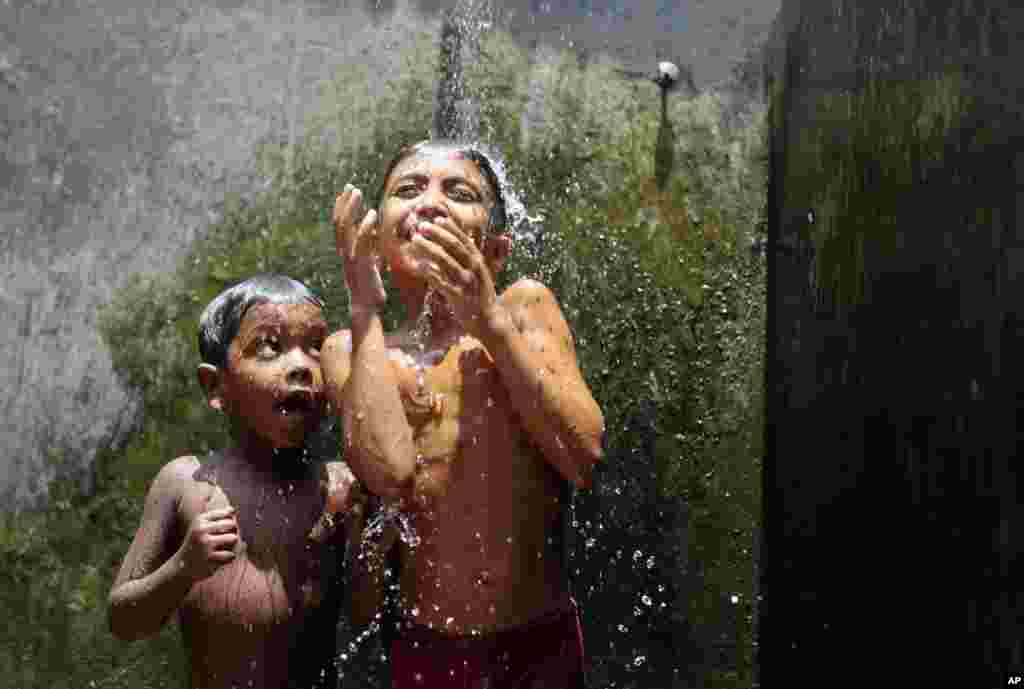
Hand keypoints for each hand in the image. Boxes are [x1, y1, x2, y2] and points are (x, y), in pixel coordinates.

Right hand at [177, 506, 238, 582]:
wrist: (182, 565)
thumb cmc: (197, 543)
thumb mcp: (201, 526)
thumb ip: (216, 517)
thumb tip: (232, 509)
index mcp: (199, 520)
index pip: (227, 513)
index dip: (231, 520)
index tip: (226, 527)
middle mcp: (201, 530)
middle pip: (232, 524)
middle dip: (234, 531)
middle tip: (228, 538)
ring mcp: (205, 544)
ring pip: (233, 538)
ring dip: (233, 544)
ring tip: (226, 547)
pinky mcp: (210, 557)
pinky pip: (231, 554)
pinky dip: (229, 556)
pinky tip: (222, 557)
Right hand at [334, 185, 384, 310]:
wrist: (366, 308)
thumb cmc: (370, 289)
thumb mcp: (370, 265)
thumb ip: (370, 251)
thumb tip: (376, 240)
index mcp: (345, 252)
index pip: (339, 226)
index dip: (341, 208)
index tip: (346, 192)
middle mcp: (344, 253)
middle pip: (339, 223)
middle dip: (344, 203)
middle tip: (350, 186)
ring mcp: (350, 258)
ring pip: (345, 228)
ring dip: (350, 208)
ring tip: (357, 192)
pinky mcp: (361, 264)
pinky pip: (361, 241)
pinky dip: (365, 225)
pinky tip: (371, 213)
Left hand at [410, 218, 501, 336]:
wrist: (489, 320)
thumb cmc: (479, 295)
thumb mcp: (477, 273)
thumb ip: (465, 259)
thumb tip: (449, 243)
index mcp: (478, 261)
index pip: (464, 240)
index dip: (451, 228)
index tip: (437, 219)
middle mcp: (474, 269)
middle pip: (454, 246)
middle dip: (437, 234)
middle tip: (422, 226)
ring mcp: (466, 282)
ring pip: (446, 261)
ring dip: (429, 248)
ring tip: (416, 241)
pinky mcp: (459, 297)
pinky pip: (441, 282)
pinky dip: (430, 273)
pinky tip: (419, 266)